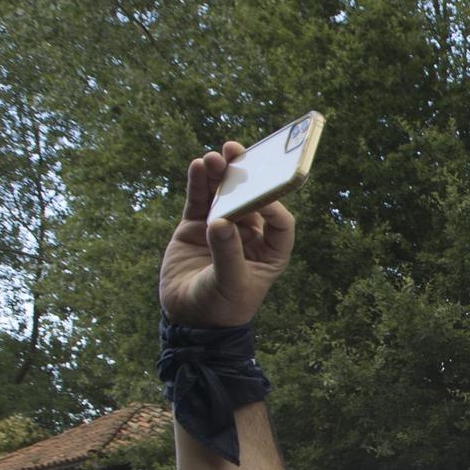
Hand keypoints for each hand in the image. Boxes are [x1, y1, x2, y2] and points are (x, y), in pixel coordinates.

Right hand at [159, 143, 295, 327]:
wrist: (189, 317)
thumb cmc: (220, 306)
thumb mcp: (229, 284)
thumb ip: (226, 254)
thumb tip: (220, 222)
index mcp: (270, 252)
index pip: (280, 224)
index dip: (273, 206)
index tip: (260, 194)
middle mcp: (249, 235)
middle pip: (251, 199)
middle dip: (245, 176)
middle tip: (237, 153)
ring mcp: (222, 227)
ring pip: (224, 194)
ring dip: (220, 174)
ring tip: (214, 158)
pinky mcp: (196, 225)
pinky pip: (200, 199)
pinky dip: (199, 183)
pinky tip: (198, 166)